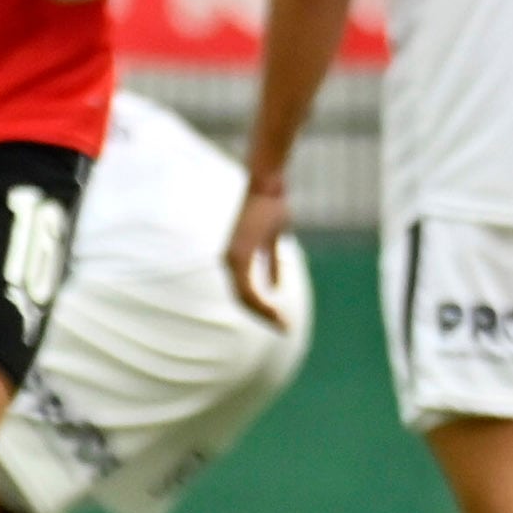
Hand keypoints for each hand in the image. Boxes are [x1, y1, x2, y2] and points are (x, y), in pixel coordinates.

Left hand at [223, 175, 297, 326]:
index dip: (261, 308)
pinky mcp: (239, 256)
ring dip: (263, 314)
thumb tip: (275, 286)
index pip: (244, 293)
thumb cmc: (270, 205)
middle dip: (263, 316)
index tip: (279, 319)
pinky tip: (274, 313)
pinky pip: (248, 289)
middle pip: (243, 300)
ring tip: (282, 325)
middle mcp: (228, 261)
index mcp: (234, 258)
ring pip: (245, 298)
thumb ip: (271, 264)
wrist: (266, 184)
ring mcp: (232, 259)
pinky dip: (261, 304)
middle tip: (283, 328)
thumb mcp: (273, 240)